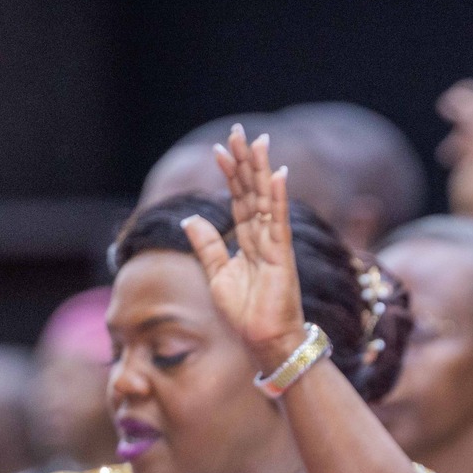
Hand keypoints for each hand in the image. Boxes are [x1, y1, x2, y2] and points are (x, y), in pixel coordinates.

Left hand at [182, 125, 306, 371]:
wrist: (264, 341)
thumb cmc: (245, 315)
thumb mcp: (216, 276)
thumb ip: (206, 246)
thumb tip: (189, 217)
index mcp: (247, 242)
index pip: (239, 200)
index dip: (229, 175)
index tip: (220, 150)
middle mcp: (263, 238)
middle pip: (253, 192)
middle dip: (246, 162)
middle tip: (240, 132)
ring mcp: (275, 246)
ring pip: (266, 200)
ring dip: (261, 170)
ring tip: (257, 141)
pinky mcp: (282, 258)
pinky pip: (279, 222)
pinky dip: (279, 198)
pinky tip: (278, 175)